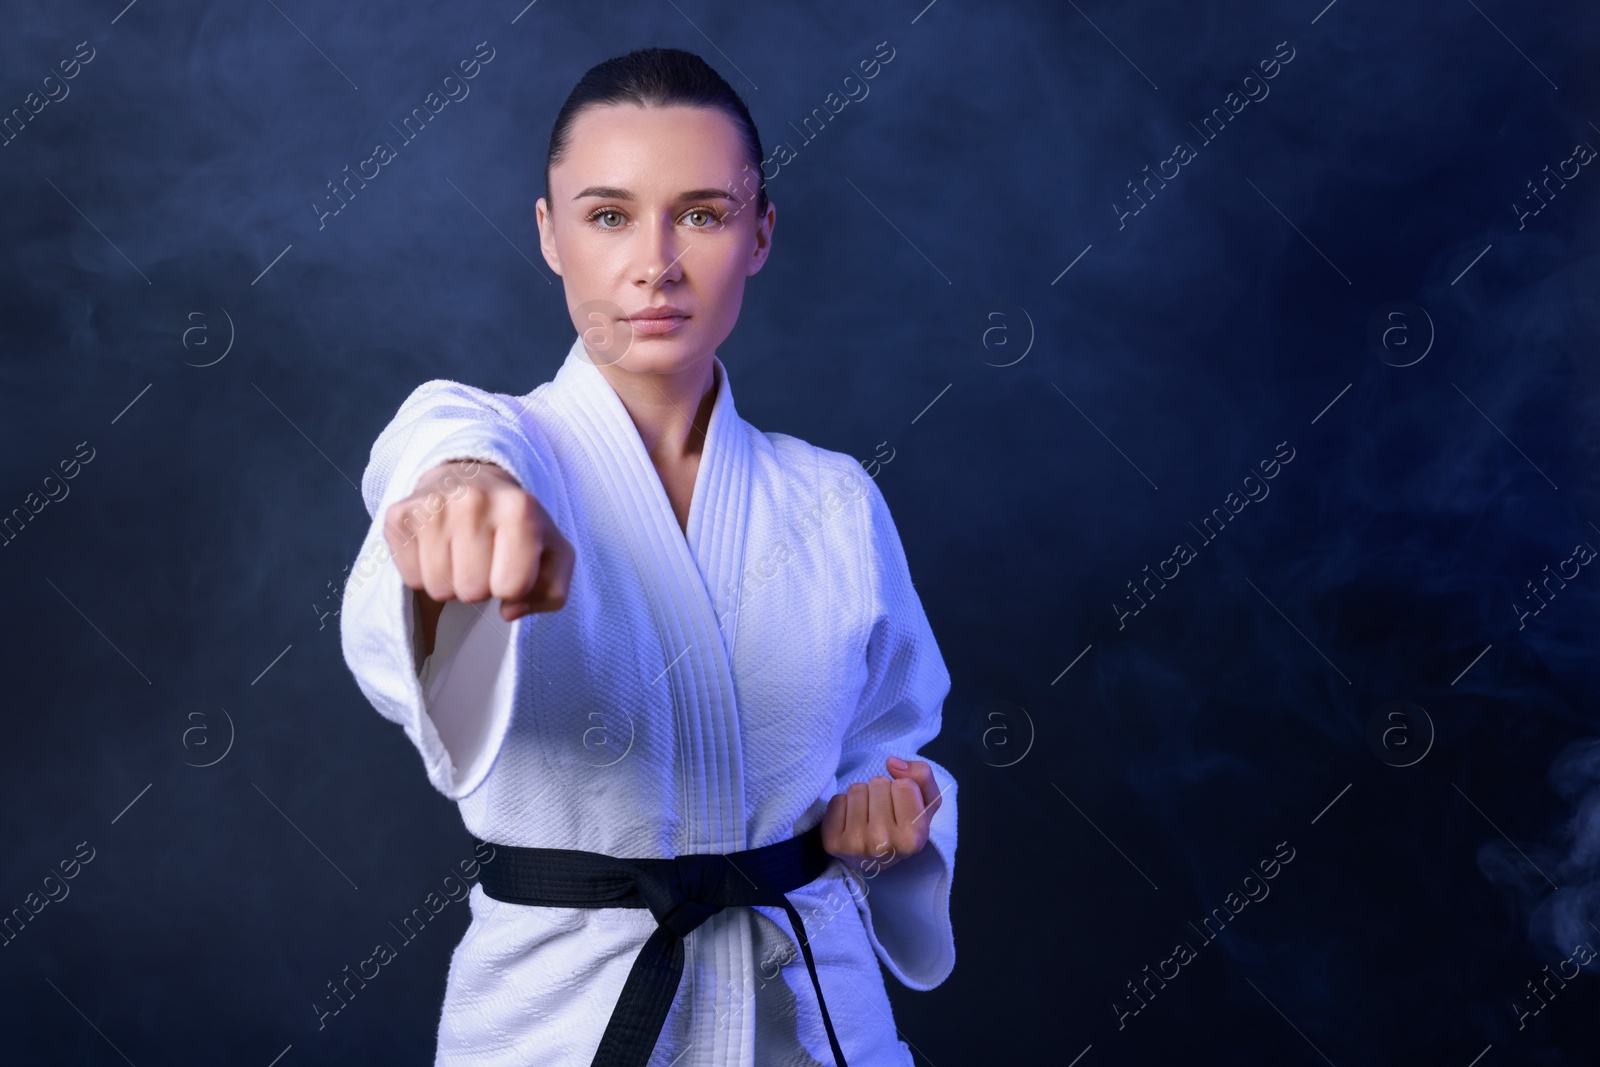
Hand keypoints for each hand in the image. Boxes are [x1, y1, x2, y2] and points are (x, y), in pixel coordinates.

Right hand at [384, 459, 574, 623]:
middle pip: (472, 590)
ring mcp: (433, 504)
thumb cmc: (517, 526)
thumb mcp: (553, 555)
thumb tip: (510, 611)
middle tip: (483, 558)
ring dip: (452, 582)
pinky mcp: (399, 514)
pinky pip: (411, 579)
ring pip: (439, 589)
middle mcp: (474, 499)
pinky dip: (424, 573)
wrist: (471, 479)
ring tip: (461, 553)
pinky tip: (437, 547)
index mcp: (519, 507)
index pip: (512, 586)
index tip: (510, 564)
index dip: (513, 587)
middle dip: (481, 585)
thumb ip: (552, 592)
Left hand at [820, 757, 942, 874]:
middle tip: (883, 812)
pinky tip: (851, 822)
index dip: (902, 790)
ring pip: (857, 789)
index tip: (901, 808)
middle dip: (881, 792)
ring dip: (862, 797)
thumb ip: (922, 776)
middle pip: (879, 784)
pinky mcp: (833, 842)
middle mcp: (884, 844)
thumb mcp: (925, 803)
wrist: (876, 859)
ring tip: (867, 816)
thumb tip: (892, 762)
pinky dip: (844, 806)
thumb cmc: (903, 826)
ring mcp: (856, 845)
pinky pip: (837, 800)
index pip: (904, 784)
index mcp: (913, 838)